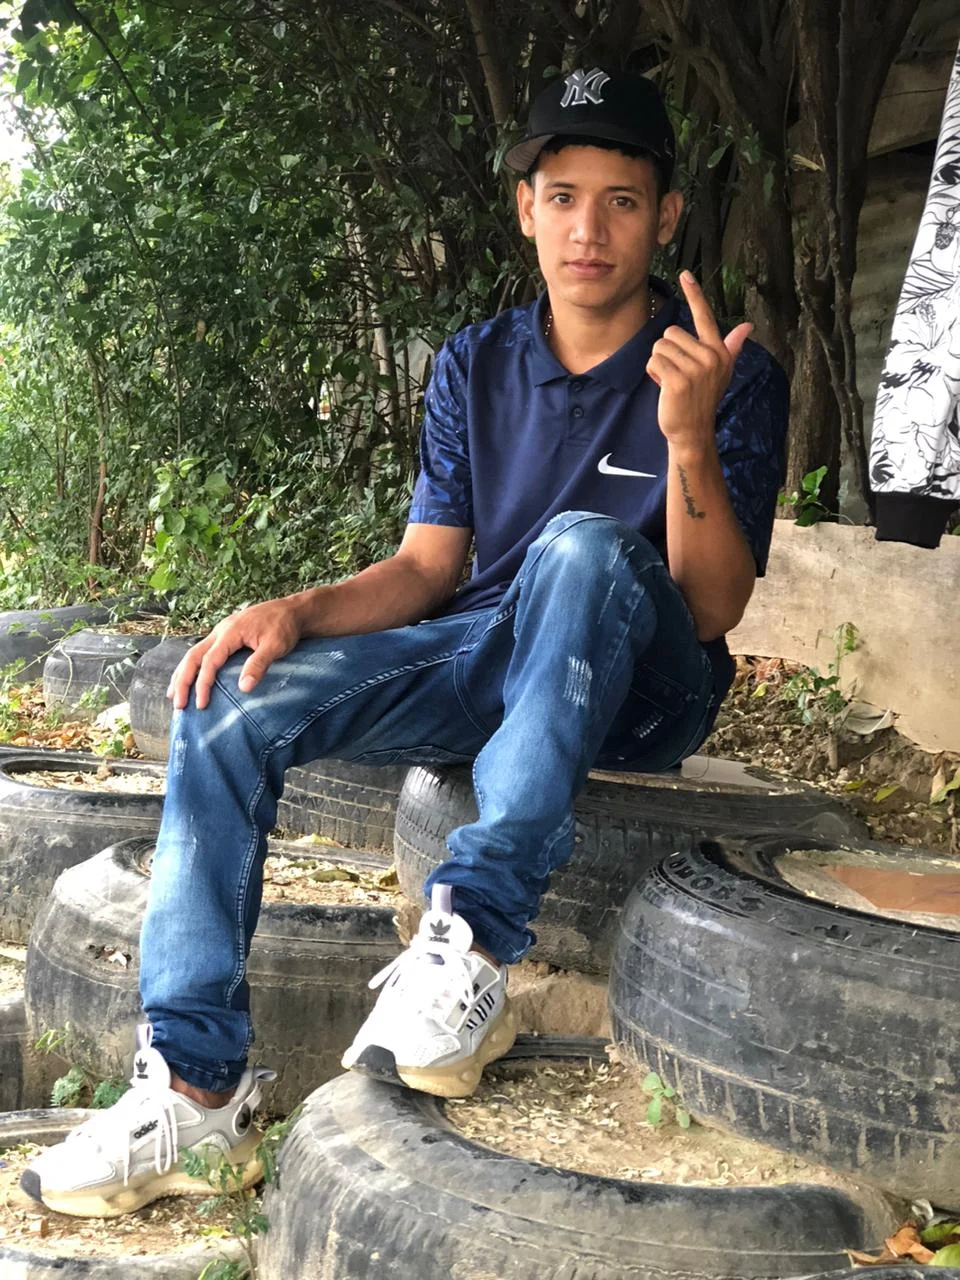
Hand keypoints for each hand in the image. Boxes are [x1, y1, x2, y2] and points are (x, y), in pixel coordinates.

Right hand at [167, 597, 303, 710]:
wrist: (290, 610)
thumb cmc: (284, 627)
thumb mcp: (276, 645)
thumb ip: (259, 664)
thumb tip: (243, 688)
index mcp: (230, 633)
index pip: (209, 661)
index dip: (203, 684)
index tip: (200, 704)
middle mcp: (220, 631)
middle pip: (192, 657)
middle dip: (182, 681)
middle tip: (179, 704)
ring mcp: (221, 632)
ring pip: (193, 653)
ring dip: (182, 674)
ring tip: (173, 695)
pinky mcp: (225, 636)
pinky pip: (202, 652)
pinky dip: (191, 667)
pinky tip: (188, 677)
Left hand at [647, 271, 752, 453]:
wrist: (692, 431)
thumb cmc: (701, 400)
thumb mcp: (721, 372)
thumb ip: (731, 347)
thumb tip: (747, 327)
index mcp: (718, 351)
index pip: (705, 316)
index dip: (694, 294)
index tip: (684, 274)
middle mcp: (710, 357)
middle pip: (670, 333)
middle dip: (667, 352)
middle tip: (677, 374)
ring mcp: (695, 369)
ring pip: (659, 346)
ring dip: (659, 363)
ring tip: (671, 381)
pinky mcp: (679, 380)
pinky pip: (654, 361)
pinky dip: (653, 373)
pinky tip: (663, 387)